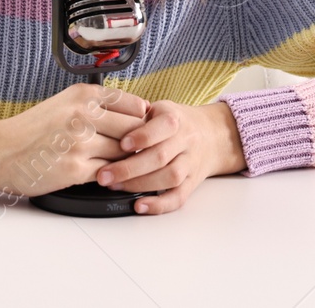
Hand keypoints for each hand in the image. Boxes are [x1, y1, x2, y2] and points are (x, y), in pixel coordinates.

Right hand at [0, 82, 149, 195]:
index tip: (145, 130)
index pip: (134, 106)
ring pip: (123, 154)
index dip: (143, 121)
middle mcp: (83, 115)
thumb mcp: (66, 102)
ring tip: (125, 166)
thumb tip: (136, 115)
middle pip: (134, 131)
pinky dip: (111, 177)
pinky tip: (107, 176)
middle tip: (140, 152)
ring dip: (126, 163)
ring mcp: (80, 143)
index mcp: (84, 95)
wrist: (2, 150)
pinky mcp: (75, 169)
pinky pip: (108, 174)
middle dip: (139, 144)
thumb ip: (98, 105)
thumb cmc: (34, 128)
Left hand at [93, 100, 245, 214]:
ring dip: (140, 185)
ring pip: (169, 178)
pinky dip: (159, 205)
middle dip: (130, 168)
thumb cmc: (175, 121)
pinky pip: (178, 197)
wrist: (211, 135)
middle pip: (161, 157)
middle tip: (104, 175)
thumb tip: (109, 123)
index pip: (162, 127)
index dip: (142, 136)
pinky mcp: (191, 183)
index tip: (121, 143)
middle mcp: (186, 142)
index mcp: (175, 120)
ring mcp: (190, 164)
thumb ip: (137, 115)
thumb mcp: (159, 109)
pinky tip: (139, 205)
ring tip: (114, 186)